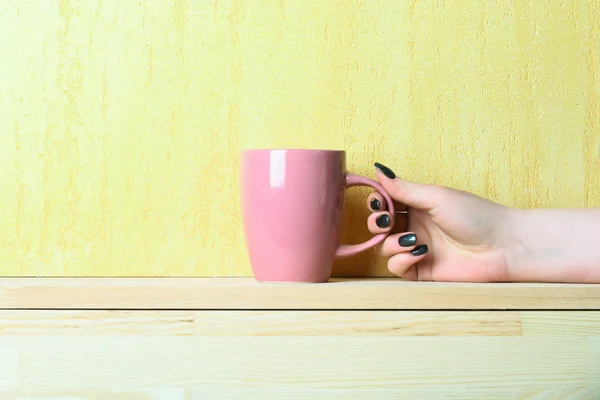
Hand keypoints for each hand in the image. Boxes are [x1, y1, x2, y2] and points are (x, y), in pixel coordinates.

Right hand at [366, 162, 514, 281]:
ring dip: (390, 243)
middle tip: (386, 221)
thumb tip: (378, 169)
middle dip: (377, 223)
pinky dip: (401, 260)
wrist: (502, 246)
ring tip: (410, 239)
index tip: (378, 201)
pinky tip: (418, 253)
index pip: (386, 202)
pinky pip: (397, 267)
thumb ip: (404, 188)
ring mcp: (416, 249)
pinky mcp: (421, 270)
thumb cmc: (475, 215)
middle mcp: (414, 226)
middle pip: (380, 226)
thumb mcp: (436, 197)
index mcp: (418, 206)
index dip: (377, 202)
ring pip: (384, 247)